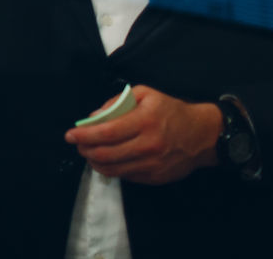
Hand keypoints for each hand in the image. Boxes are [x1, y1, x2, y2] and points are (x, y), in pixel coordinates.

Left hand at [64, 85, 221, 184]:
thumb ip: (117, 102)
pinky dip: (111, 169)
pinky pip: (125, 176)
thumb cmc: (171, 110)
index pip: (107, 132)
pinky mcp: (155, 178)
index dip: (84, 135)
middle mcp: (149, 145)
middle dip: (85, 150)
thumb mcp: (145, 94)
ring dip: (94, 162)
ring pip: (113, 169)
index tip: (70, 135)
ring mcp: (152, 164)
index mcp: (145, 121)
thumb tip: (93, 117)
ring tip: (88, 153)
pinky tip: (107, 160)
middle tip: (77, 144)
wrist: (203, 135)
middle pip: (106, 154)